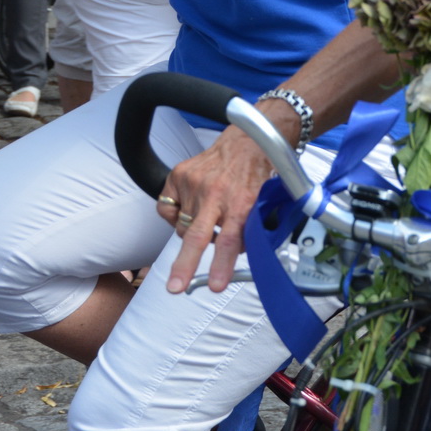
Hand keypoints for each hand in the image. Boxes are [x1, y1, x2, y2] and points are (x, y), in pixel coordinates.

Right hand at [159, 125, 273, 293]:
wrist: (247, 142)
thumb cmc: (256, 176)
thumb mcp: (263, 204)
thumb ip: (250, 231)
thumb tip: (235, 259)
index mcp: (242, 202)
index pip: (231, 239)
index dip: (222, 264)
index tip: (217, 285)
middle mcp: (216, 193)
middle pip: (196, 236)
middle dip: (184, 265)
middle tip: (175, 288)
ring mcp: (194, 183)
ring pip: (182, 227)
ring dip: (192, 233)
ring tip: (208, 218)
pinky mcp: (178, 175)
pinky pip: (167, 210)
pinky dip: (175, 217)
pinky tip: (190, 208)